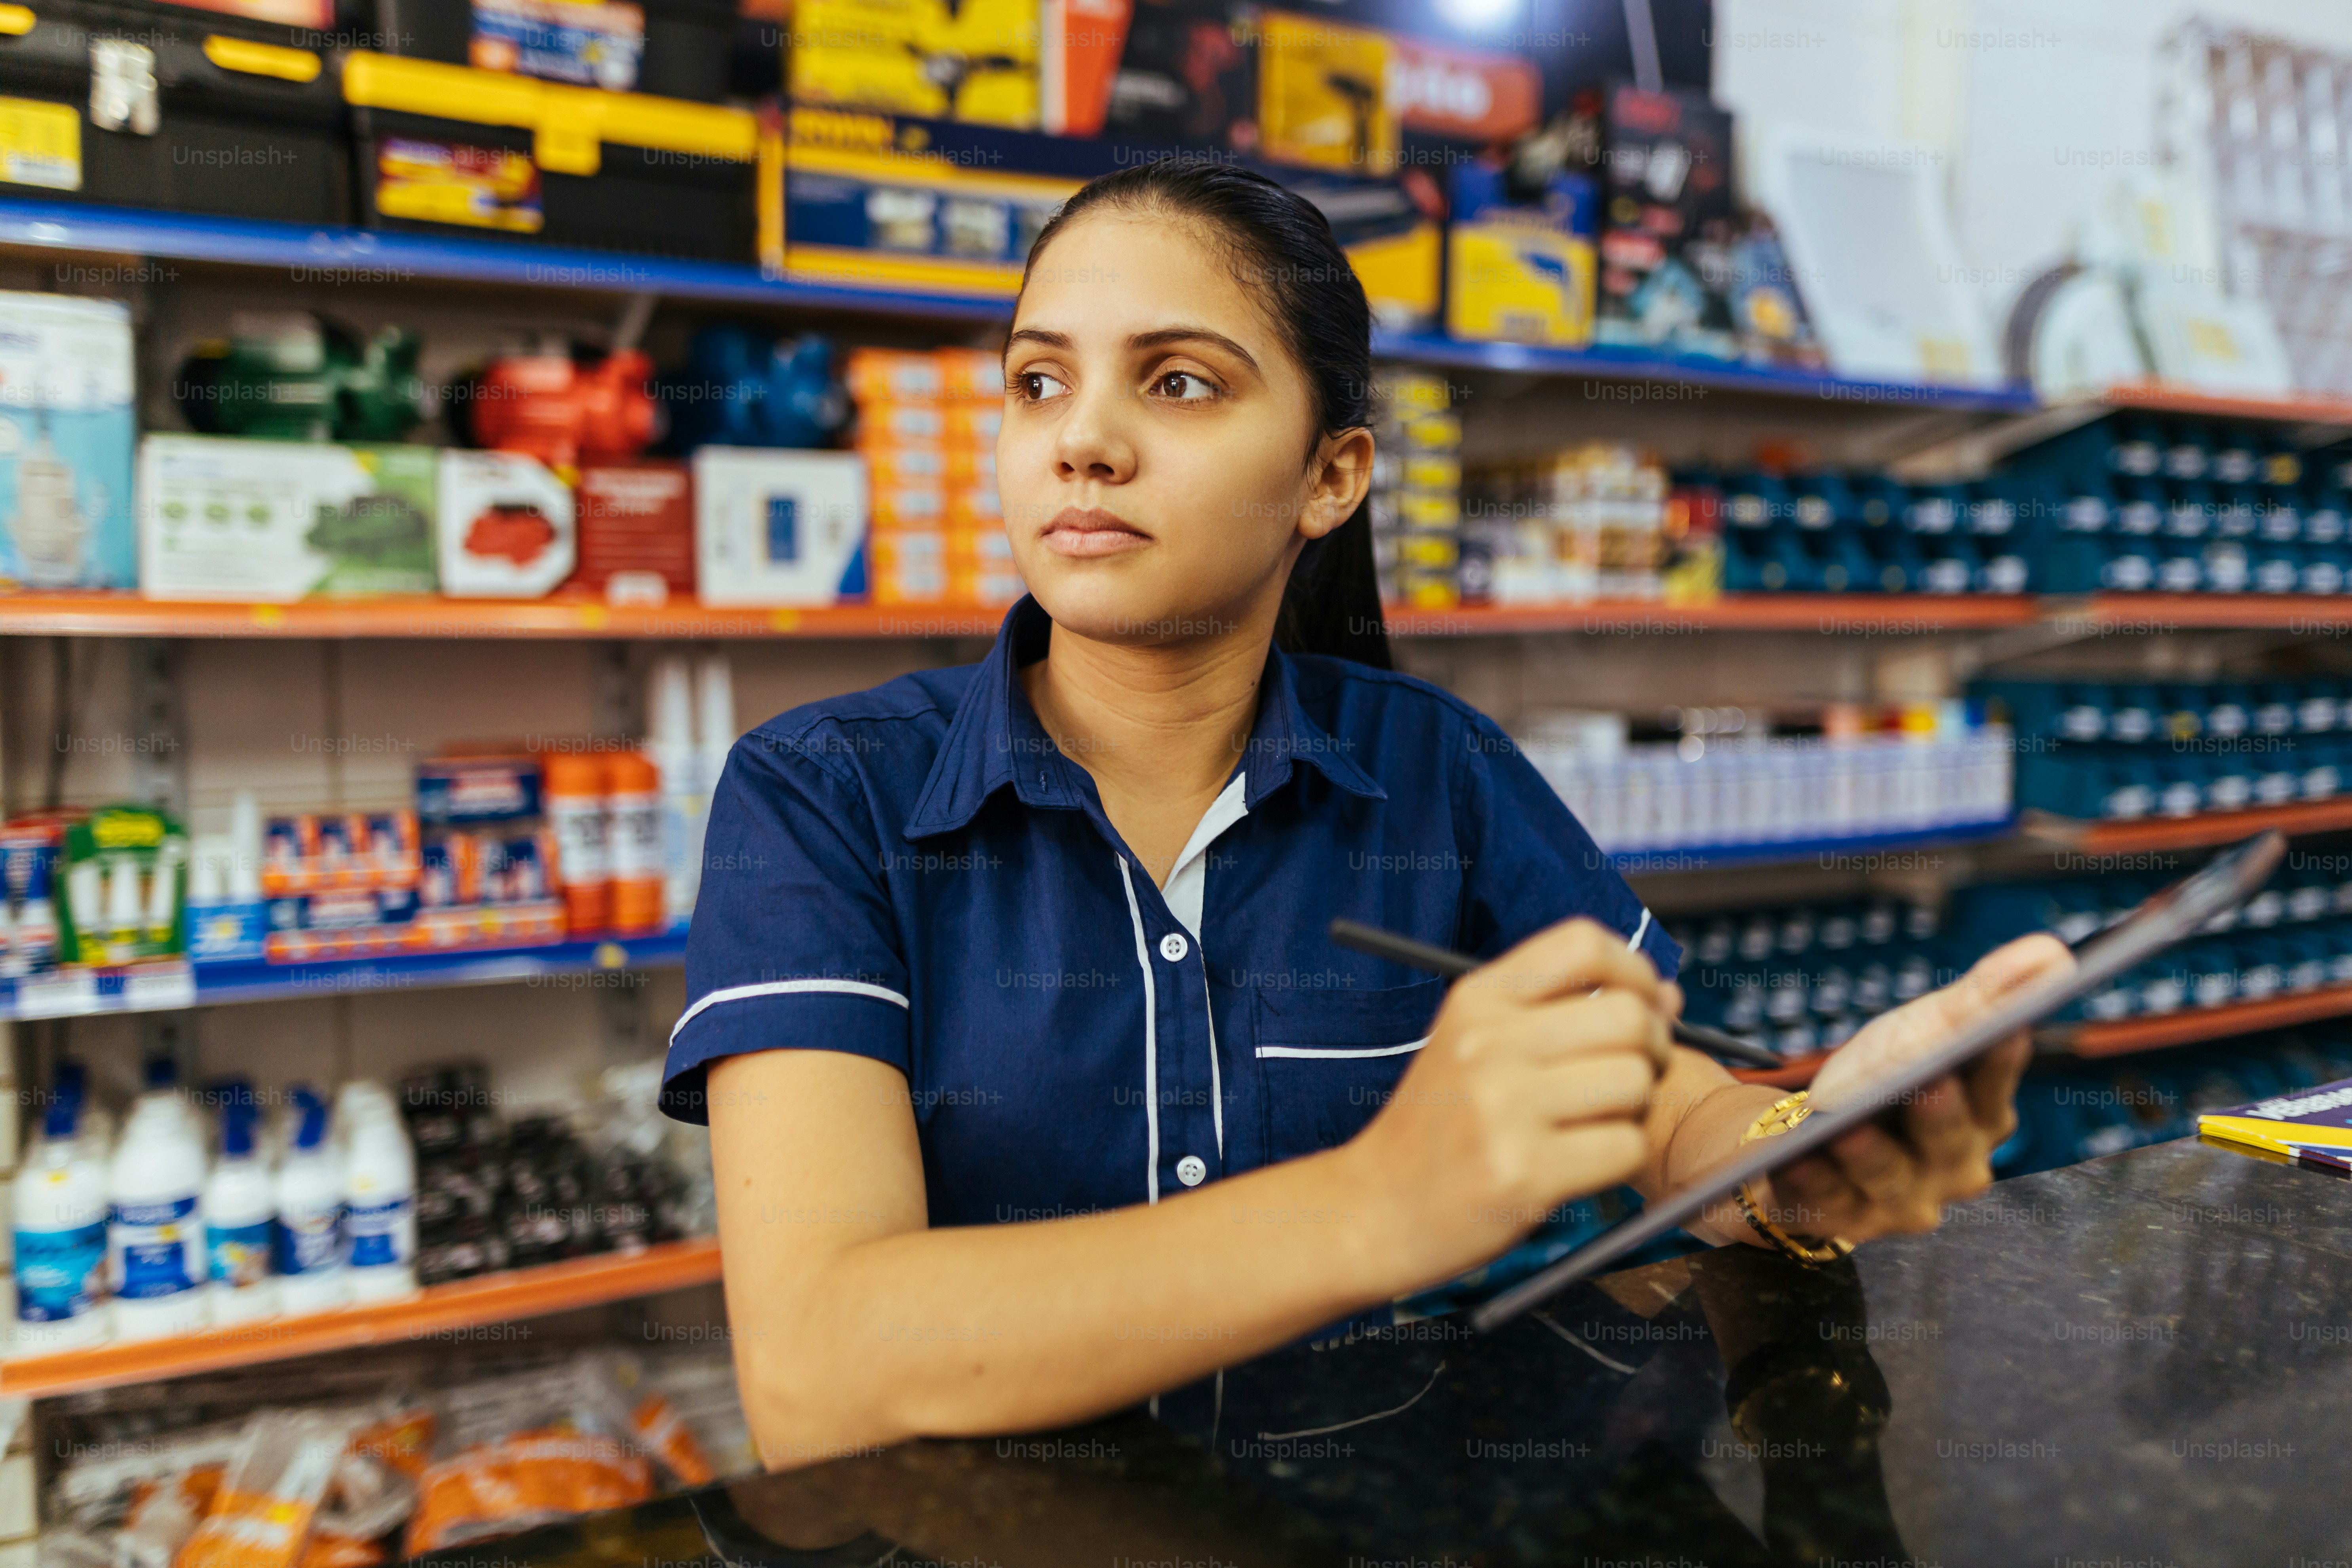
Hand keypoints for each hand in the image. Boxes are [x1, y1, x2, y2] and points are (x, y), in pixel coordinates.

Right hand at [1339, 918, 1673, 1291]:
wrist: (1375, 1207)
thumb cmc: (1440, 1124)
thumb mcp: (1478, 1043)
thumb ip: (1567, 1010)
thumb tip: (1670, 995)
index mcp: (1476, 999)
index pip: (1584, 943)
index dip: (1634, 970)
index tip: (1642, 1003)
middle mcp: (1488, 1043)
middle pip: (1628, 1017)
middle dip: (1651, 1048)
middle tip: (1629, 1077)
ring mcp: (1504, 1108)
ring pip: (1636, 1083)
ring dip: (1636, 1108)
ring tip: (1597, 1122)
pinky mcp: (1525, 1173)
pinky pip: (1626, 1147)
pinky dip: (1621, 1158)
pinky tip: (1583, 1162)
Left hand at [1746, 933, 2074, 1246]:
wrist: (1808, 1138)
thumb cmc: (1882, 1079)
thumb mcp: (1925, 1032)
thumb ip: (1983, 997)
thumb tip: (2050, 951)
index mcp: (1983, 1121)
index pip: (1995, 1086)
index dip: (1998, 1061)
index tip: (2005, 1030)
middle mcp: (1950, 1171)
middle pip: (1948, 1141)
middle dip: (1940, 1114)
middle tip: (1931, 1082)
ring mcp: (1896, 1202)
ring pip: (1886, 1178)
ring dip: (1869, 1154)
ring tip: (1846, 1128)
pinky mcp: (1840, 1218)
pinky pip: (1825, 1200)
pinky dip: (1809, 1178)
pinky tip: (1792, 1157)